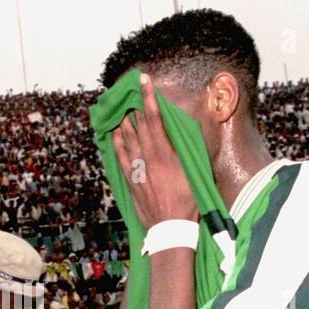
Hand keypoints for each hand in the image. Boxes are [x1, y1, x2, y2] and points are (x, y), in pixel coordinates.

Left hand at [112, 73, 197, 227]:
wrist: (170, 227)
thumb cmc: (188, 201)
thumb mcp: (194, 172)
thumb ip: (187, 151)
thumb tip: (183, 134)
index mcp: (166, 153)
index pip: (155, 118)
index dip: (149, 98)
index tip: (144, 81)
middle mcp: (149, 157)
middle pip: (140, 125)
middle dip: (136, 104)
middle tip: (132, 88)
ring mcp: (137, 169)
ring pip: (127, 138)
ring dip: (125, 120)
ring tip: (123, 107)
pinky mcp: (130, 180)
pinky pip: (120, 156)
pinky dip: (117, 142)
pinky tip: (115, 133)